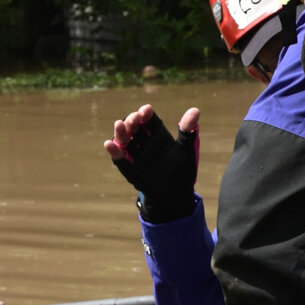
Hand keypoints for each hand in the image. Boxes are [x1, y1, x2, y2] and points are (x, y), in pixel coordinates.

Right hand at [105, 103, 201, 219]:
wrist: (176, 195)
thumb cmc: (182, 169)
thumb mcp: (186, 149)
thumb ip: (188, 131)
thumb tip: (195, 110)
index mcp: (158, 135)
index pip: (149, 120)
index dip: (146, 113)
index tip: (146, 109)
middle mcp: (145, 143)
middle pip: (135, 128)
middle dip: (133, 121)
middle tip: (135, 119)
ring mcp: (136, 156)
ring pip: (125, 141)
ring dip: (121, 133)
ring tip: (119, 124)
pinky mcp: (130, 169)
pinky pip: (120, 159)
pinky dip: (114, 152)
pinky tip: (109, 144)